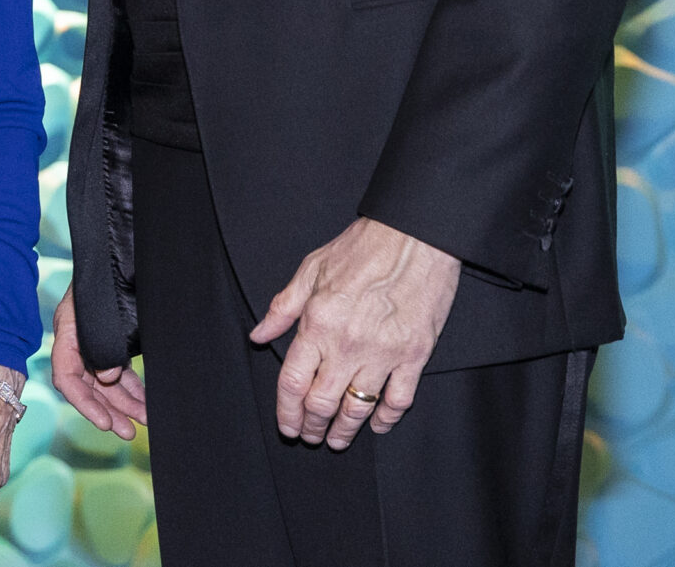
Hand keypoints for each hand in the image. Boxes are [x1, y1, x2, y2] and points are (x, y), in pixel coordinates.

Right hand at [50, 288, 146, 440]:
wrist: (119, 253)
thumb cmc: (110, 276)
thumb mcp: (105, 311)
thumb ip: (105, 345)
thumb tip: (109, 377)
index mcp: (67, 330)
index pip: (66, 377)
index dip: (84, 404)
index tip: (106, 422)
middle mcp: (77, 341)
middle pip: (87, 386)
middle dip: (110, 410)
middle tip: (130, 431)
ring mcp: (93, 343)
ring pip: (105, 382)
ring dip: (124, 403)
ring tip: (145, 419)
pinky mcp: (110, 343)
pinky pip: (117, 372)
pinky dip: (130, 388)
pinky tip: (144, 401)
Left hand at [250, 217, 460, 449]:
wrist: (415, 235)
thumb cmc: (363, 247)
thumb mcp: (311, 269)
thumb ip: (283, 307)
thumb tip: (259, 335)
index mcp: (318, 323)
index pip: (292, 382)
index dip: (286, 411)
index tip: (288, 425)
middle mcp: (347, 344)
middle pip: (322, 402)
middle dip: (312, 426)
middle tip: (310, 436)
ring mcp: (384, 353)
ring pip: (358, 407)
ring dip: (346, 430)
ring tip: (338, 439)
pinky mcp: (415, 355)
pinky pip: (398, 400)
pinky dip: (386, 418)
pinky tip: (378, 424)